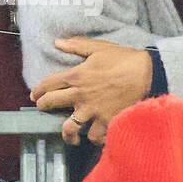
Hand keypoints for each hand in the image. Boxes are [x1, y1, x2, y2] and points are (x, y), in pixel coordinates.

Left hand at [29, 37, 152, 145]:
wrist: (147, 73)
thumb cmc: (123, 59)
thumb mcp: (98, 47)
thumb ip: (76, 46)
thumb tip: (57, 43)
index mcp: (76, 75)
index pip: (48, 84)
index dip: (38, 90)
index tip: (35, 95)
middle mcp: (80, 95)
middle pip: (52, 104)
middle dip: (43, 106)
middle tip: (43, 108)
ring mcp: (92, 110)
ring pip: (70, 128)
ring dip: (67, 132)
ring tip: (69, 135)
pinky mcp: (106, 121)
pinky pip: (95, 137)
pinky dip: (94, 138)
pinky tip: (94, 137)